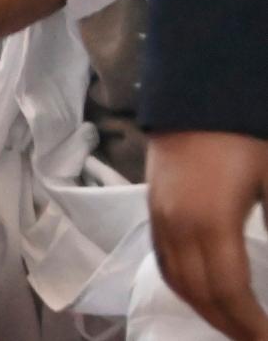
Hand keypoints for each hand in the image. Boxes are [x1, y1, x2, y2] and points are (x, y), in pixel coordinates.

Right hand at [150, 131, 267, 340]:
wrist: (195, 94)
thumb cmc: (244, 137)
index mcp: (211, 225)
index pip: (230, 293)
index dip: (251, 325)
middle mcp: (178, 229)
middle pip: (200, 295)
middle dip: (230, 325)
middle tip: (256, 340)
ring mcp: (160, 219)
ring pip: (177, 281)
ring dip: (205, 311)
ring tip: (234, 326)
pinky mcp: (153, 209)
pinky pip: (164, 262)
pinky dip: (184, 287)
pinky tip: (204, 294)